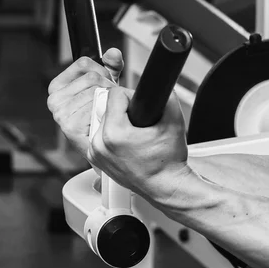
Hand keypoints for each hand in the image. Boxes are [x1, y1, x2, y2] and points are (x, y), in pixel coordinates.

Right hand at [47, 48, 123, 156]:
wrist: (105, 145)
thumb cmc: (102, 115)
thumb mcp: (107, 86)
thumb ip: (110, 67)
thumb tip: (113, 53)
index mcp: (58, 86)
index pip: (84, 62)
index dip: (102, 71)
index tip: (105, 82)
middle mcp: (55, 100)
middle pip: (93, 77)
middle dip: (108, 87)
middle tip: (108, 102)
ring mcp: (60, 114)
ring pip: (97, 92)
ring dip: (109, 101)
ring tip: (107, 111)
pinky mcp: (70, 127)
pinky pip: (97, 109)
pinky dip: (106, 113)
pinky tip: (103, 121)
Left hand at [87, 86, 190, 200]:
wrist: (165, 185)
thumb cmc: (169, 160)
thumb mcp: (174, 120)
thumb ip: (164, 95)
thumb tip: (155, 82)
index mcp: (114, 134)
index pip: (114, 94)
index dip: (132, 97)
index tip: (141, 109)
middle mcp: (98, 144)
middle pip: (104, 106)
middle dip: (121, 109)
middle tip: (137, 121)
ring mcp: (94, 153)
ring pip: (99, 119)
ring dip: (115, 120)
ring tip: (132, 132)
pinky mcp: (94, 159)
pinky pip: (97, 134)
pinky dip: (109, 133)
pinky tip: (125, 141)